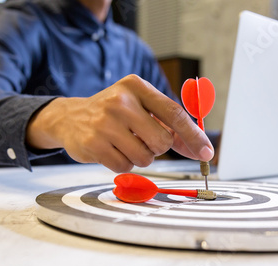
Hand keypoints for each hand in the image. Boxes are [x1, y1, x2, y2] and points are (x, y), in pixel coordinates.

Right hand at [26, 74, 213, 172]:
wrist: (70, 118)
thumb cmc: (114, 114)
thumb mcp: (140, 109)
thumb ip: (169, 126)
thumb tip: (200, 149)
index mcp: (136, 87)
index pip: (174, 113)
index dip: (193, 136)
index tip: (207, 152)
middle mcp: (120, 101)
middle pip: (162, 141)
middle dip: (158, 148)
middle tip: (142, 139)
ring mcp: (105, 123)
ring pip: (145, 157)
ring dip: (140, 157)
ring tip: (124, 144)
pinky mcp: (93, 143)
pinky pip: (125, 167)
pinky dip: (123, 164)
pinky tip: (111, 150)